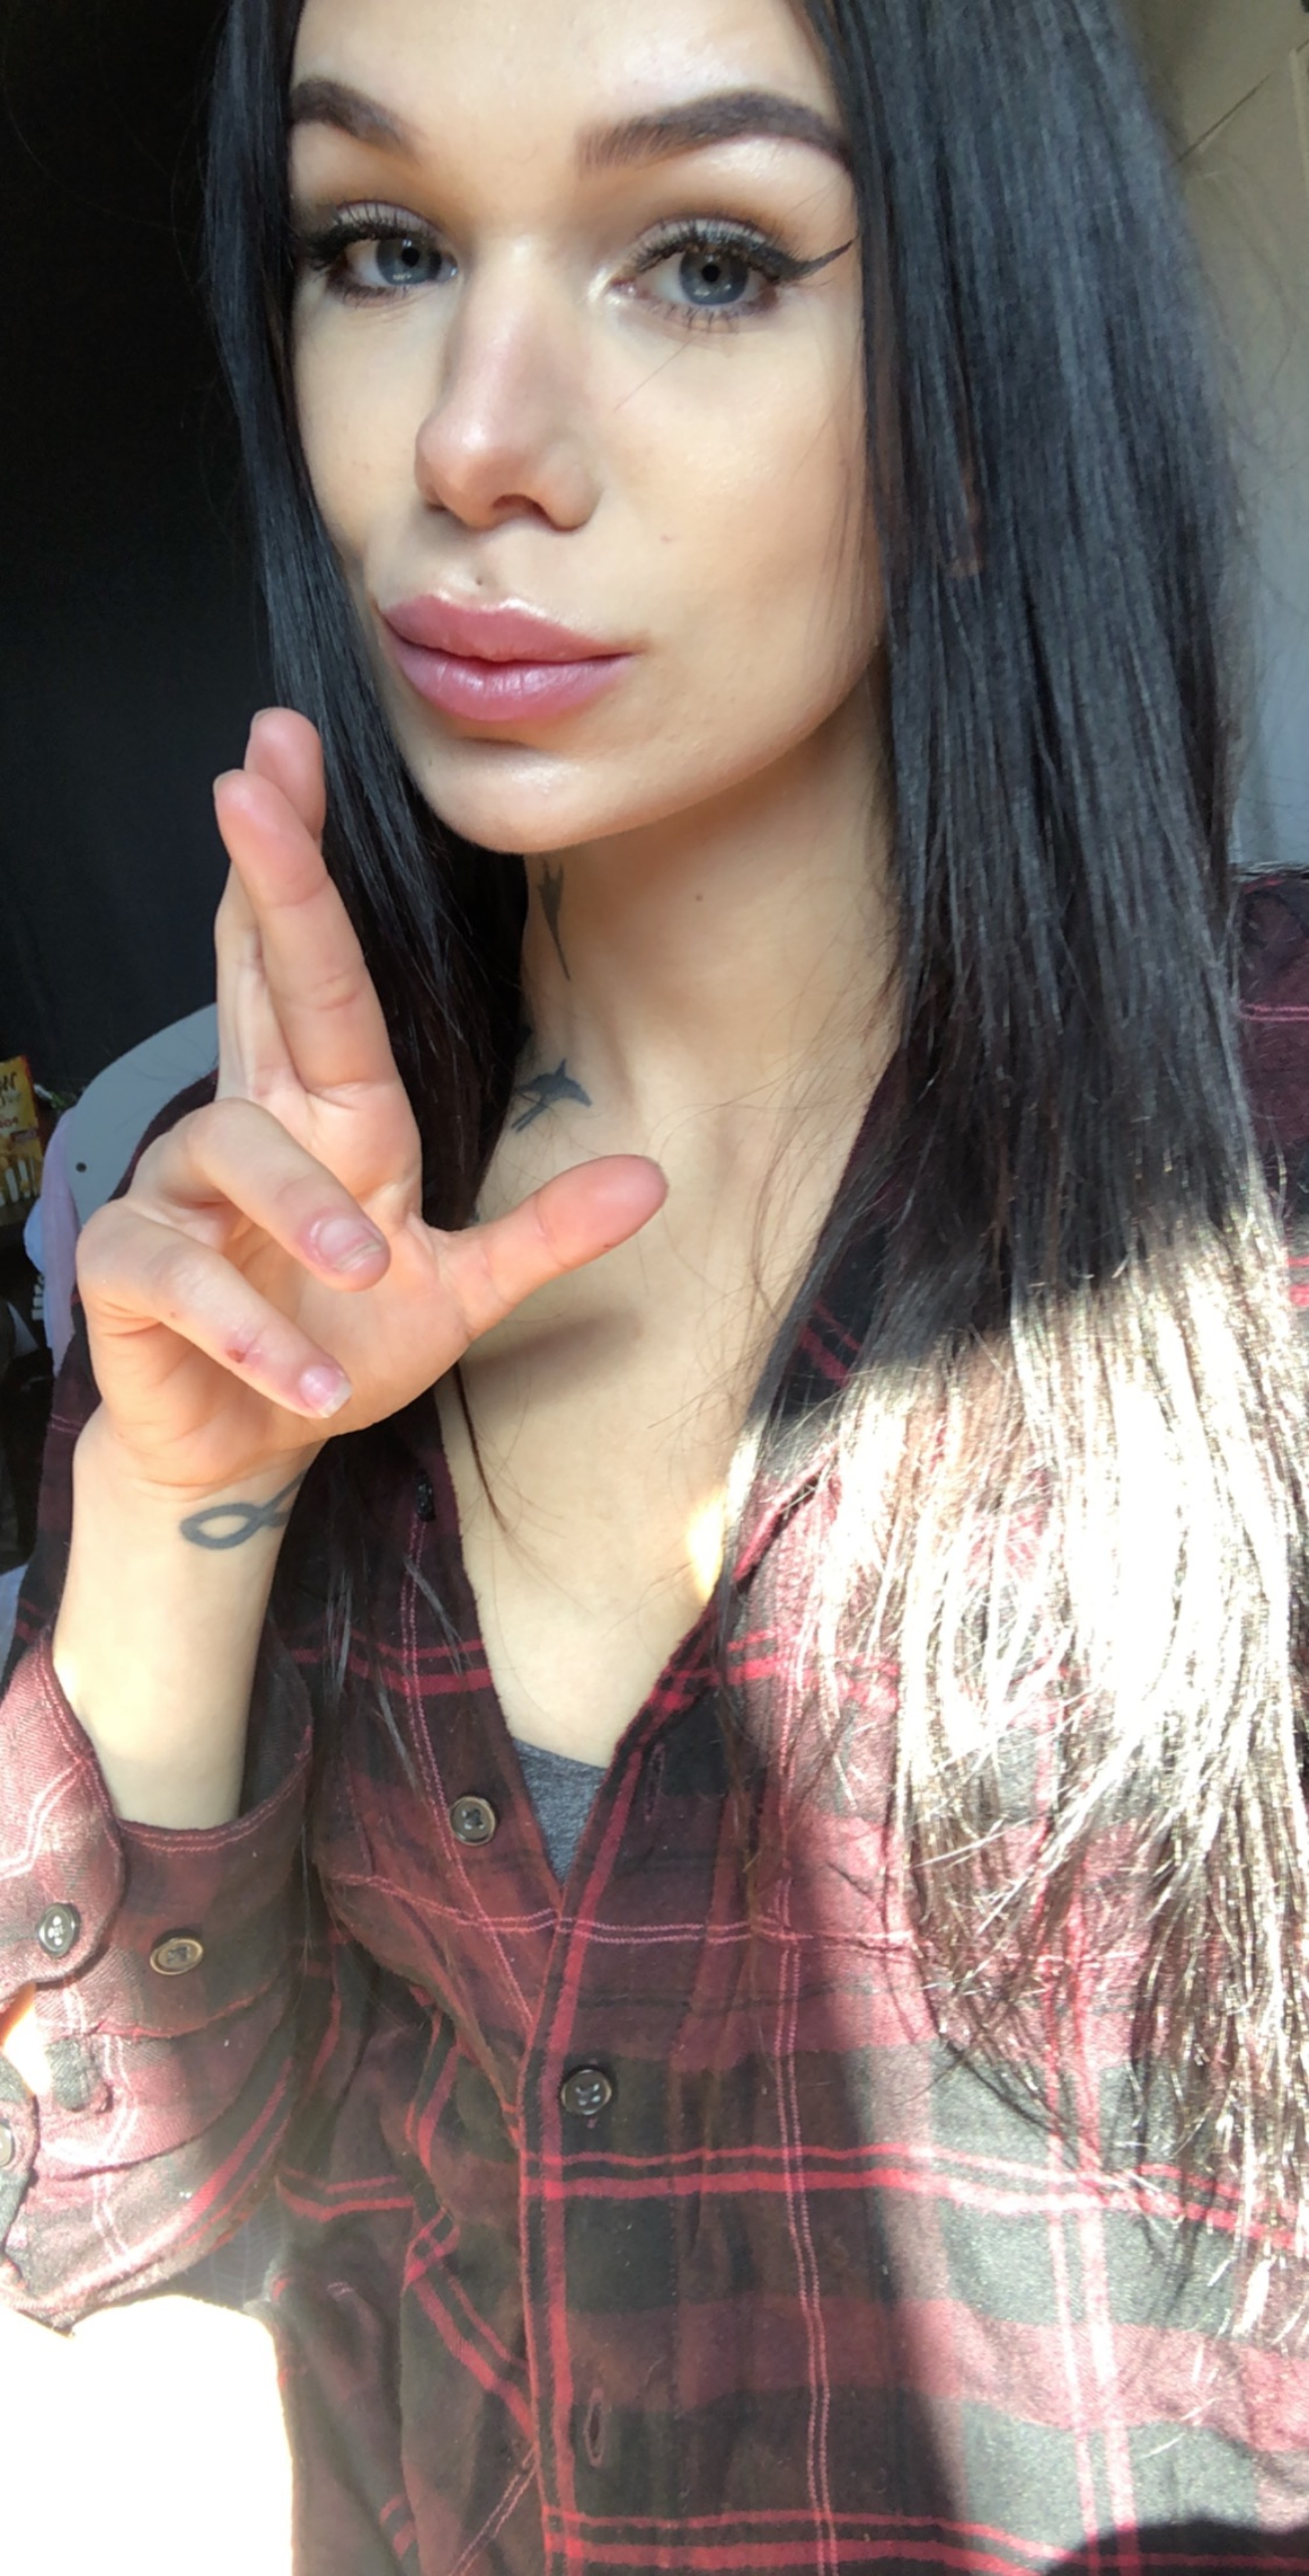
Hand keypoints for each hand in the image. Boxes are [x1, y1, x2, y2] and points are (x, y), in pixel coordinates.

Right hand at [75, 711, 664, 1501]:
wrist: (250, 1446)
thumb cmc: (343, 1345)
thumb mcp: (461, 1293)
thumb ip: (545, 1237)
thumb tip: (654, 1180)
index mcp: (330, 1117)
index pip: (313, 972)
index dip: (298, 868)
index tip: (286, 752)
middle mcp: (250, 1130)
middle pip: (253, 982)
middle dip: (261, 885)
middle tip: (247, 787)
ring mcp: (178, 1194)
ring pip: (229, 1147)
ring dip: (306, 1213)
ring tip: (367, 1278)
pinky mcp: (130, 1271)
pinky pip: (183, 1273)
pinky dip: (257, 1329)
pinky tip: (311, 1378)